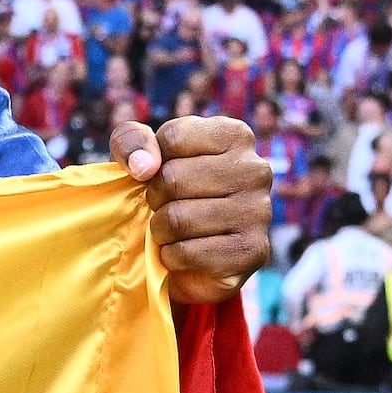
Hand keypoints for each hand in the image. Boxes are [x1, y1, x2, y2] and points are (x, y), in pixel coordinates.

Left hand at [117, 111, 271, 289]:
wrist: (191, 257)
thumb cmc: (167, 193)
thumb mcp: (141, 155)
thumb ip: (132, 141)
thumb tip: (144, 166)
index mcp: (235, 135)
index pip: (173, 139)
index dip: (152, 162)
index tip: (162, 174)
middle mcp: (256, 169)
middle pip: (173, 178)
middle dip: (155, 199)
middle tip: (164, 207)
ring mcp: (259, 210)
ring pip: (179, 218)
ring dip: (160, 230)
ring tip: (171, 231)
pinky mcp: (252, 250)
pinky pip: (187, 252)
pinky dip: (171, 256)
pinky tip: (182, 253)